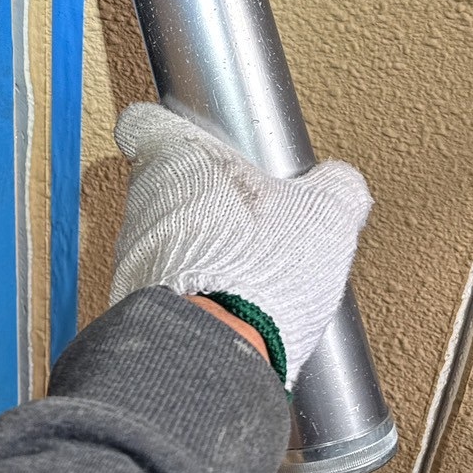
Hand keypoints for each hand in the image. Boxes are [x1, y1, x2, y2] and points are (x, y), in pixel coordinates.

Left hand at [110, 102, 372, 388]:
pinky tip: (228, 305)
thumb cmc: (259, 267)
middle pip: (159, 181)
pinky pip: (161, 284)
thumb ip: (334, 187)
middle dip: (196, 194)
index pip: (144, 122)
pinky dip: (186, 290)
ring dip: (192, 246)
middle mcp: (143, 199)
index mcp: (177, 156)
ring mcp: (131, 253)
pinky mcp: (133, 301)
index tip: (191, 138)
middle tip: (243, 212)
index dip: (166, 128)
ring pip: (158, 234)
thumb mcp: (323, 214)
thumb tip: (341, 183)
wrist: (217, 349)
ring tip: (241, 266)